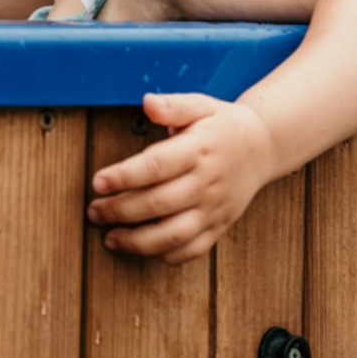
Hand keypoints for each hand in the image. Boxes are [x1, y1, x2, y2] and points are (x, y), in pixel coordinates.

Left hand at [86, 92, 279, 265]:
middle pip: (158, 203)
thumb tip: (148, 102)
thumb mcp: (200, 105)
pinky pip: (193, 249)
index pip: (156, 166)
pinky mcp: (219, 226)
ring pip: (174, 234)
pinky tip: (142, 249)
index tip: (97, 182)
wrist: (263, 147)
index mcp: (198, 150)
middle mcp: (206, 182)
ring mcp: (214, 208)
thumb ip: (172, 105)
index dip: (124, 176)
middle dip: (120, 211)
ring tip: (109, 238)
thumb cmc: (222, 125)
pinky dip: (167, 256)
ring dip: (138, 242)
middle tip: (93, 211)